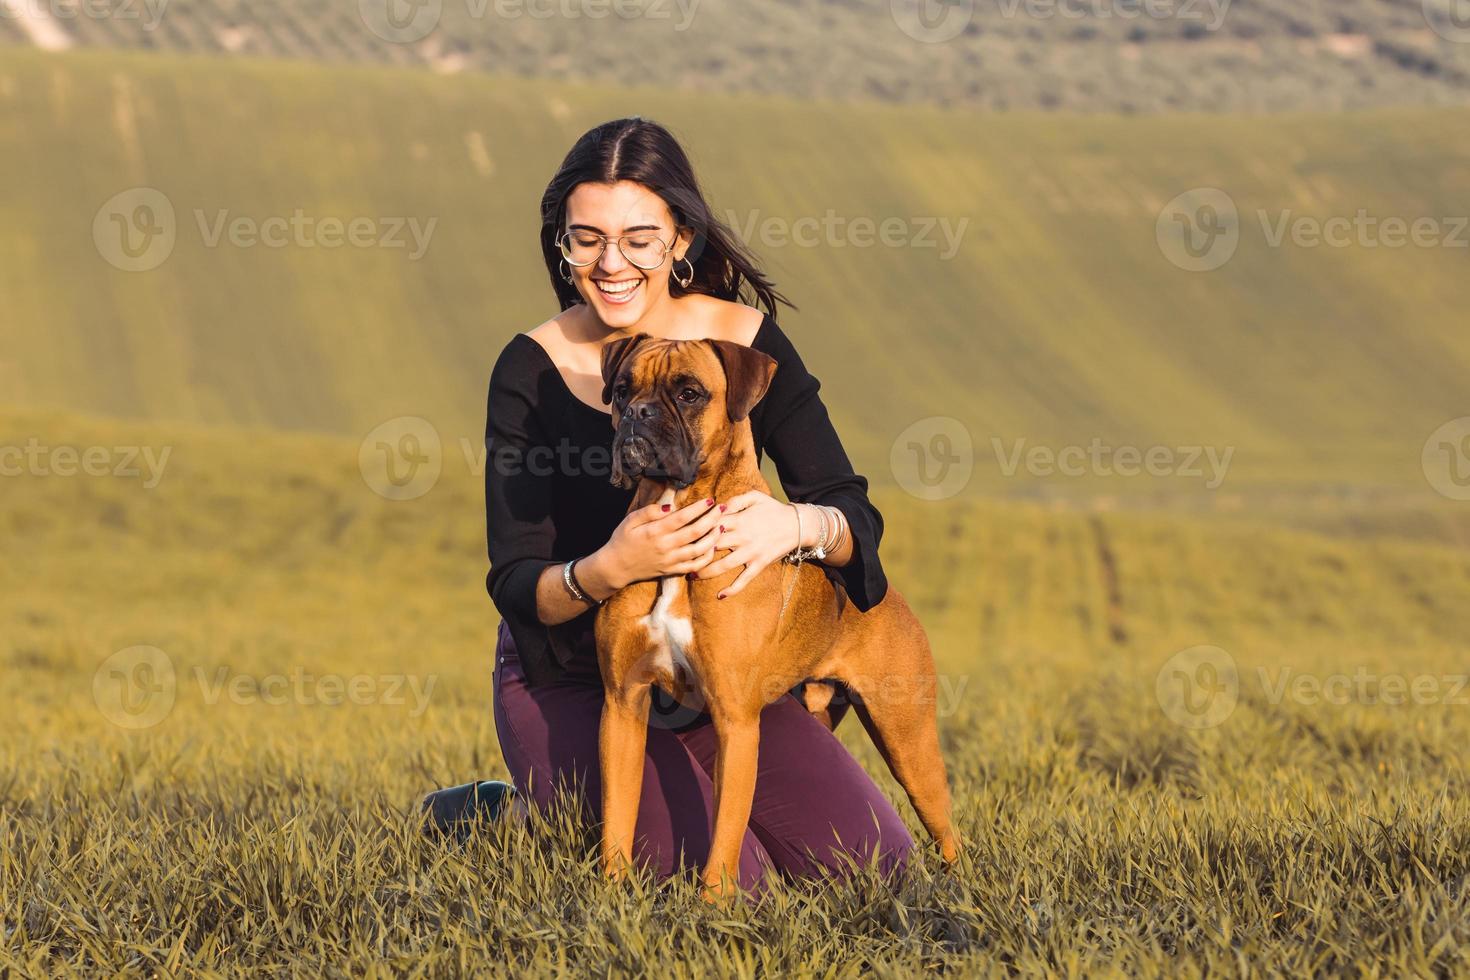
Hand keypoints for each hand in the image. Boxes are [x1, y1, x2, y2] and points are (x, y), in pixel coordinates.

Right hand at [600, 496, 722, 586]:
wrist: (616, 567)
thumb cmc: (622, 540)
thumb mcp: (630, 520)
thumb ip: (649, 511)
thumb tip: (670, 506)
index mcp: (655, 532)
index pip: (683, 517)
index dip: (699, 508)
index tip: (710, 499)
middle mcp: (665, 546)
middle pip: (696, 532)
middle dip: (712, 518)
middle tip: (722, 508)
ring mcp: (670, 560)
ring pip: (699, 550)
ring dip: (714, 537)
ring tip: (722, 526)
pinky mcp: (672, 570)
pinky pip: (695, 566)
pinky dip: (707, 557)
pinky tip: (712, 546)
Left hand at [692, 491, 801, 598]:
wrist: (797, 525)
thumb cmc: (773, 509)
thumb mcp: (755, 496)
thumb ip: (734, 500)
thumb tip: (717, 507)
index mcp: (738, 520)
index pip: (710, 525)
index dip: (695, 530)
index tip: (683, 534)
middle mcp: (742, 537)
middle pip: (712, 546)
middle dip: (695, 552)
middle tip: (680, 557)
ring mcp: (750, 553)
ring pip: (723, 565)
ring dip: (706, 572)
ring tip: (692, 575)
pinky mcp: (759, 564)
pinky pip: (744, 580)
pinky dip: (732, 589)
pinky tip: (720, 595)